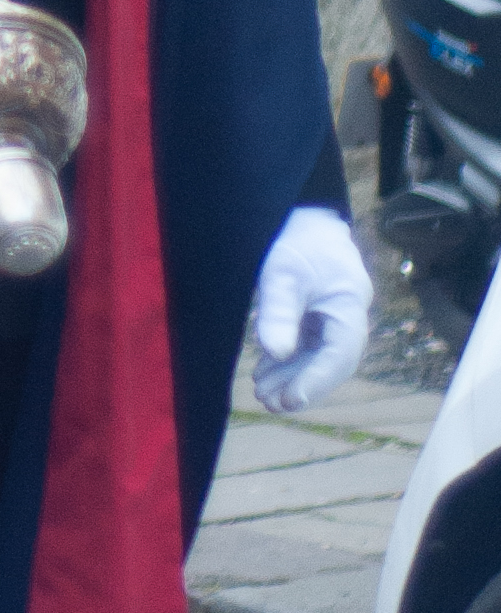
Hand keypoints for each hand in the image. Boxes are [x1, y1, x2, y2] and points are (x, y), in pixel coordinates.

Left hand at [249, 204, 371, 415]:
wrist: (298, 209)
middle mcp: (349, 312)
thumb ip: (279, 311)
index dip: (315, 381)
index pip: (339, 355)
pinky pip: (310, 342)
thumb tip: (274, 351)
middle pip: (330, 360)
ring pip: (318, 355)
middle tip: (268, 402)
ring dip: (292, 375)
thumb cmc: (294, 237)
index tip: (290, 400)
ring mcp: (335, 312)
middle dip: (300, 384)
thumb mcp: (282, 272)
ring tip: (262, 392)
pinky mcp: (320, 310)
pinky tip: (266, 371)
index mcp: (350, 303)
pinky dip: (290, 358)